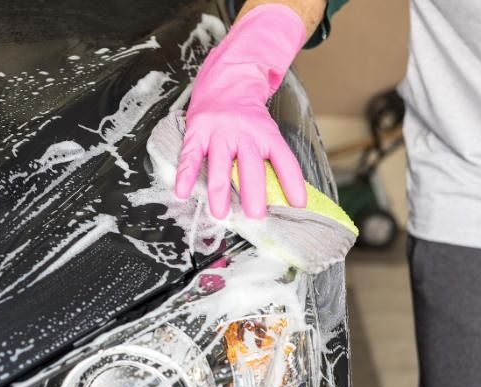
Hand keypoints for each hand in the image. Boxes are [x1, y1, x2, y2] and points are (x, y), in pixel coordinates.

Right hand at [175, 5, 308, 218]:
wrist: (228, 78)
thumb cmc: (248, 115)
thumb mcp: (266, 131)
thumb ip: (271, 160)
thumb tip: (285, 197)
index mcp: (267, 133)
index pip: (284, 159)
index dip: (293, 182)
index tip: (298, 204)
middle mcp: (244, 133)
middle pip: (251, 166)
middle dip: (253, 192)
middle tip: (255, 215)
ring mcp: (219, 132)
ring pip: (220, 165)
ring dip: (219, 192)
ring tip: (220, 214)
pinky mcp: (197, 131)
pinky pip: (190, 156)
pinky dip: (185, 176)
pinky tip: (182, 192)